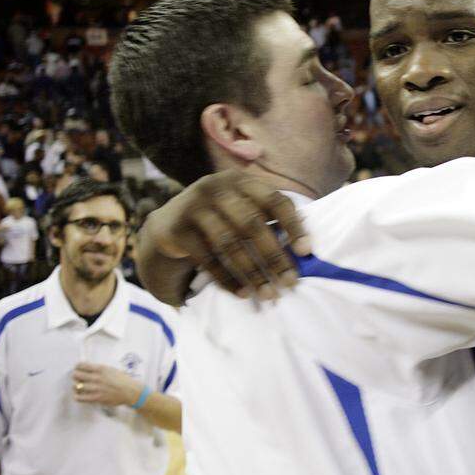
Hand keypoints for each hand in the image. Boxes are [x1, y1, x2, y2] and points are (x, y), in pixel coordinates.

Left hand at [72, 363, 140, 406]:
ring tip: (78, 386)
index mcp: (100, 369)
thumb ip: (99, 369)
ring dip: (76, 386)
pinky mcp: (96, 398)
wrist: (130, 391)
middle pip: (76, 375)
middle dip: (75, 376)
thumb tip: (87, 369)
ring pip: (76, 386)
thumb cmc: (122, 380)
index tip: (78, 369)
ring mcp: (96, 388)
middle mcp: (97, 377)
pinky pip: (80, 397)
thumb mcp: (111, 369)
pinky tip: (79, 395)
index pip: (81, 365)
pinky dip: (77, 396)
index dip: (77, 367)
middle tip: (77, 378)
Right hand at [139, 169, 309, 299]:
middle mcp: (217, 187)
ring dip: (252, 272)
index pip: (275, 200)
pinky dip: (227, 279)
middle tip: (290, 282)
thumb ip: (268, 216)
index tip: (307, 252)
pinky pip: (208, 259)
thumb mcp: (242, 206)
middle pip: (252, 224)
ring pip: (230, 243)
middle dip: (275, 256)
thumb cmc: (220, 216)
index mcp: (241, 181)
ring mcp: (195, 206)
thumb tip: (305, 248)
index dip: (293, 226)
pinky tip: (243, 293)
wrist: (168, 222)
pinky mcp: (178, 229)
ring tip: (268, 293)